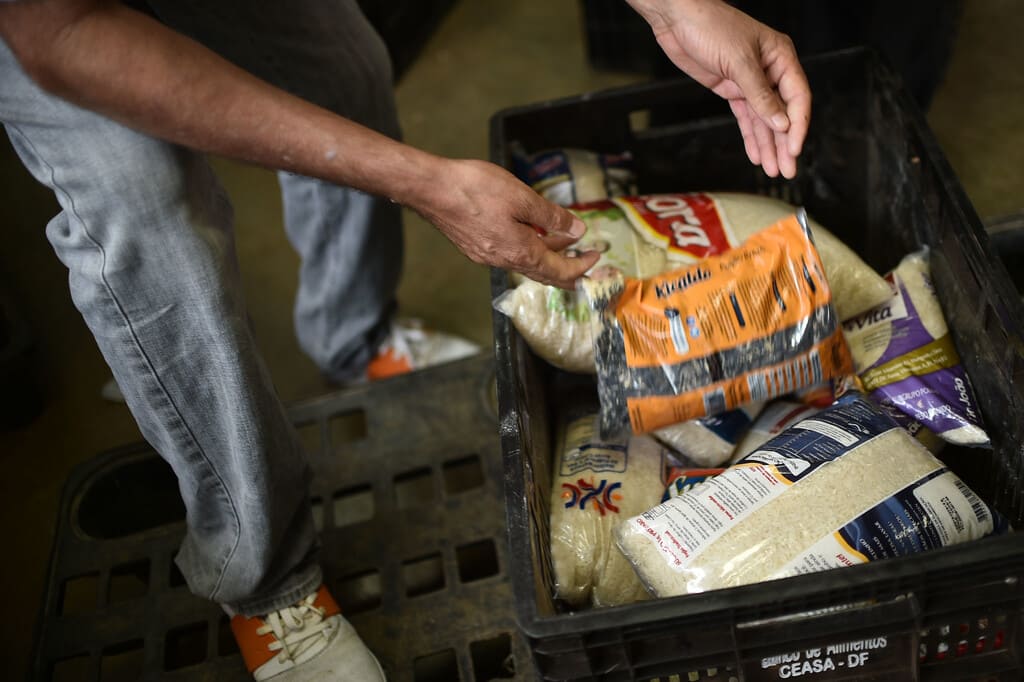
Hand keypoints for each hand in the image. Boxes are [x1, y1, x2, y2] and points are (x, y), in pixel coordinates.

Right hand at [413, 159, 600, 288]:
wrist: (431, 190)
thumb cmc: (474, 189)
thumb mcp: (522, 197)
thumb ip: (551, 216)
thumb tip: (578, 230)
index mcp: (520, 251)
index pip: (559, 270)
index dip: (581, 266)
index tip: (597, 256)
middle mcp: (504, 261)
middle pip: (544, 274)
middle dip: (569, 267)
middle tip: (586, 259)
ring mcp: (488, 256)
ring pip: (527, 263)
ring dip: (548, 254)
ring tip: (563, 239)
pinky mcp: (476, 247)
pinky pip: (511, 255)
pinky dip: (528, 248)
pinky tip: (530, 233)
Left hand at [627, 0, 810, 177]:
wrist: (677, 19)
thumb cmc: (710, 25)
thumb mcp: (739, 61)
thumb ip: (760, 94)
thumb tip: (781, 121)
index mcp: (780, 56)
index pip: (797, 97)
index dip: (798, 125)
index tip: (794, 148)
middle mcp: (769, 70)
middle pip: (782, 113)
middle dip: (784, 143)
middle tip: (787, 168)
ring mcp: (749, 81)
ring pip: (764, 119)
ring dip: (768, 145)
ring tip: (774, 169)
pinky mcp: (731, 89)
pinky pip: (746, 117)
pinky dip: (751, 136)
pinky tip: (756, 153)